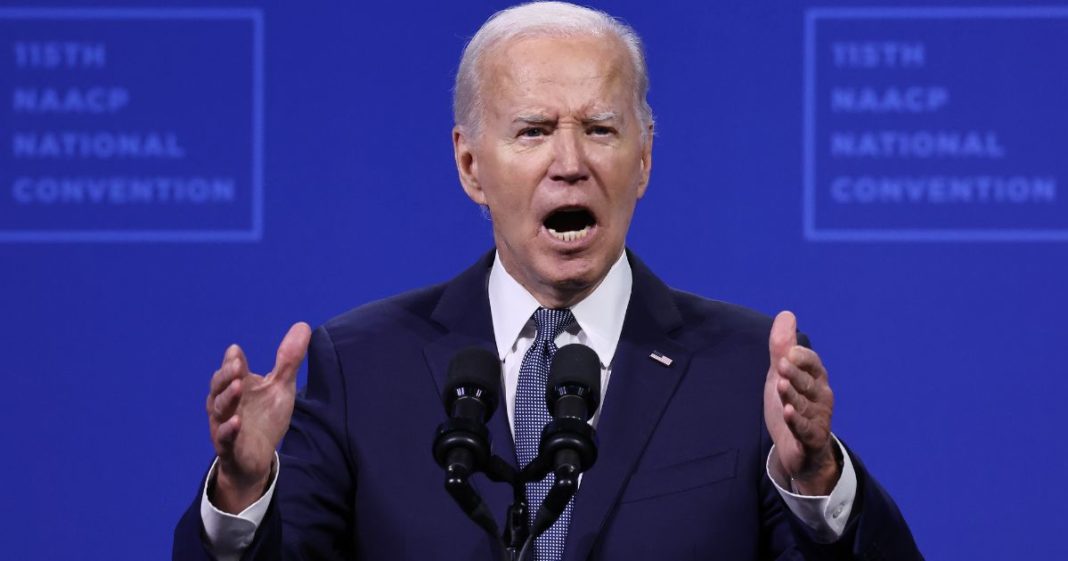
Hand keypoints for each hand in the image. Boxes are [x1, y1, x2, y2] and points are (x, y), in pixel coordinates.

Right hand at [206, 322, 311, 512]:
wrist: (257, 458)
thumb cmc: (264, 418)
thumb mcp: (280, 387)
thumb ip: (288, 360)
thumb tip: (303, 325)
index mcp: (236, 386)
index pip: (230, 370)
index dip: (232, 361)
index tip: (236, 352)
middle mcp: (225, 404)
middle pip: (219, 387)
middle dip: (226, 376)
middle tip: (236, 366)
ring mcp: (224, 425)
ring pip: (219, 410)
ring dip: (227, 398)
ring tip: (237, 387)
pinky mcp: (229, 447)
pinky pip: (224, 438)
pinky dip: (228, 430)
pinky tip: (236, 422)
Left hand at [763, 311, 838, 494]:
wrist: (799, 452)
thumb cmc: (793, 406)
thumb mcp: (782, 375)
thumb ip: (782, 347)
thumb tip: (786, 314)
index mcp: (816, 380)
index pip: (813, 364)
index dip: (802, 358)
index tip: (787, 352)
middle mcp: (821, 398)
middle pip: (808, 383)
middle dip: (796, 374)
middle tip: (782, 364)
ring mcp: (818, 419)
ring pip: (805, 405)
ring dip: (793, 395)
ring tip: (781, 384)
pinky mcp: (810, 440)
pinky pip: (805, 430)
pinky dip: (797, 421)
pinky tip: (788, 412)